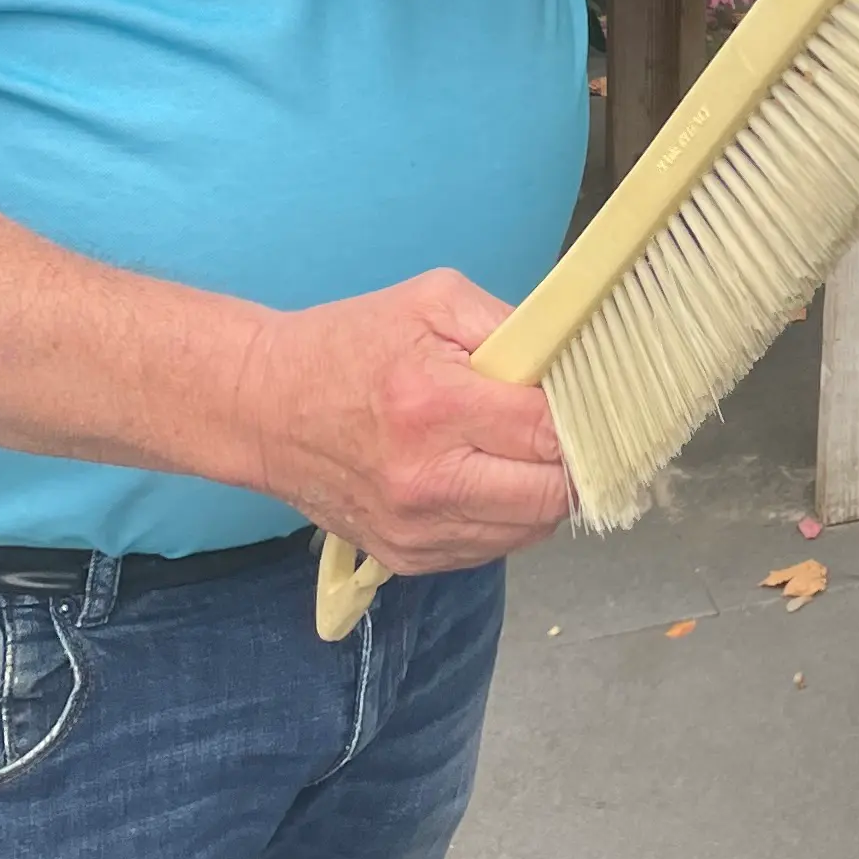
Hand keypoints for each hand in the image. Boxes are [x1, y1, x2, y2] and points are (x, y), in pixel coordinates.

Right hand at [226, 269, 574, 571]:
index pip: (549, 431)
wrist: (263, 408)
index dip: (587, 414)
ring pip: (530, 530)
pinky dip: (510, 517)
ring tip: (531, 451)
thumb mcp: (432, 301)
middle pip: (551, 494)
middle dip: (576, 460)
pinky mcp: (407, 557)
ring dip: (547, 493)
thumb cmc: (347, 347)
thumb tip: (574, 357)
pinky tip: (494, 478)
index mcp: (433, 406)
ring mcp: (416, 529)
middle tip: (576, 429)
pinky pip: (493, 549)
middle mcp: (426, 481)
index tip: (596, 398)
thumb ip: (512, 326)